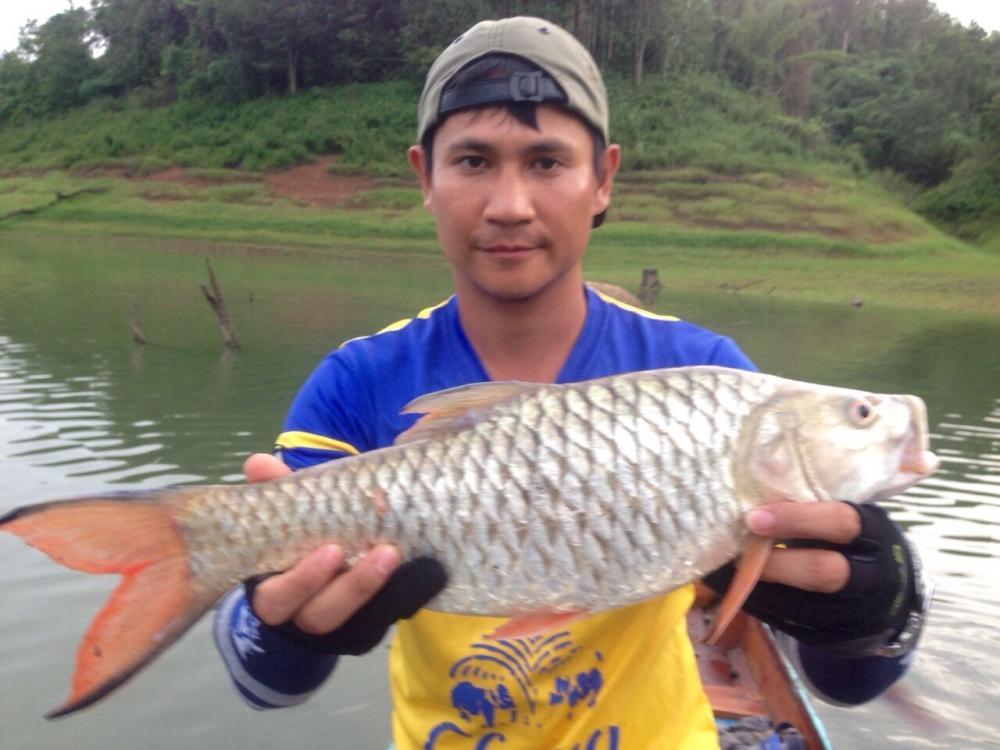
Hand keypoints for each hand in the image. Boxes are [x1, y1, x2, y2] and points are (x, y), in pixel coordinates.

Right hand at [241, 453, 446, 654]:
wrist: (326, 569)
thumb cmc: (304, 536)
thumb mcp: (292, 515)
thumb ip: (280, 493)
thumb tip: (257, 464)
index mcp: (275, 588)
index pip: (278, 598)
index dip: (303, 581)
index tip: (331, 550)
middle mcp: (305, 613)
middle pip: (320, 615)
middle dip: (350, 587)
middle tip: (382, 552)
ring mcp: (339, 621)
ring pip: (354, 618)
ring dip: (377, 587)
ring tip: (396, 554)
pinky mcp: (369, 621)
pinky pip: (386, 614)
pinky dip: (406, 593)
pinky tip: (427, 570)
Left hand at [704, 500, 916, 651]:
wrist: (887, 596)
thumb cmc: (852, 541)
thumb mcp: (845, 517)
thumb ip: (811, 506)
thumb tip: (752, 492)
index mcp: (873, 532)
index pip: (840, 522)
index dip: (796, 519)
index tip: (754, 518)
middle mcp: (869, 575)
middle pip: (822, 572)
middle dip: (775, 562)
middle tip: (737, 551)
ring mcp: (852, 612)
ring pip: (801, 604)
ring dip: (758, 586)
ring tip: (724, 568)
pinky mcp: (832, 636)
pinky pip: (789, 623)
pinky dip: (758, 604)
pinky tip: (734, 587)